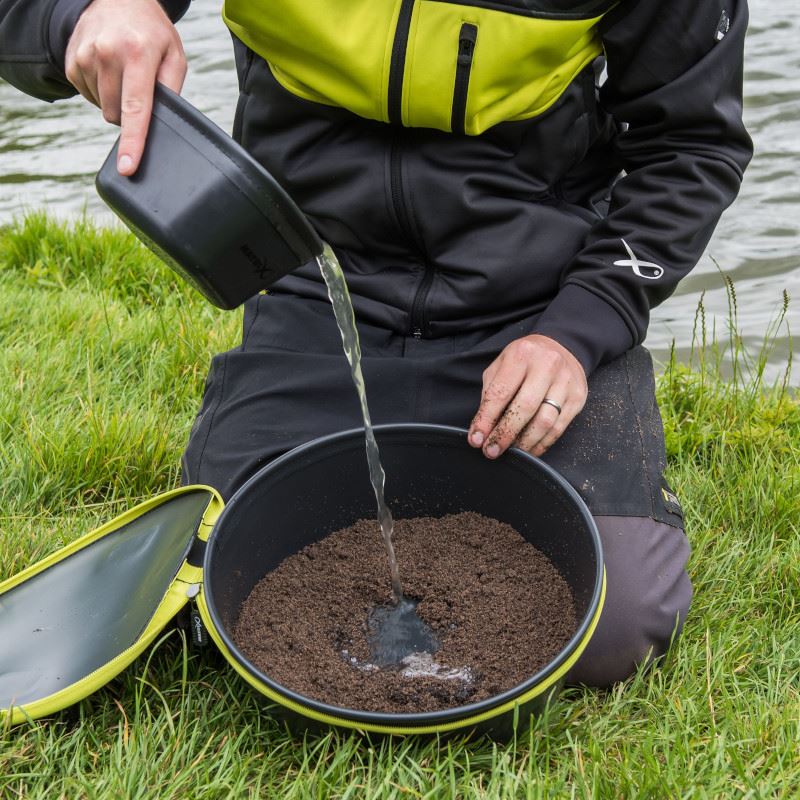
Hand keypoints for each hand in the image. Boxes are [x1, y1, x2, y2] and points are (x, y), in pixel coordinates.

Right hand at [65, 0, 186, 175]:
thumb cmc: (152, 32)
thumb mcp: (174, 55)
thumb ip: (172, 90)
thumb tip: (161, 124)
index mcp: (138, 54)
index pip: (136, 109)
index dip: (133, 142)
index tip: (128, 167)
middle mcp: (107, 54)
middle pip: (117, 115)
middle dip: (130, 114)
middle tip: (139, 88)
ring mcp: (85, 57)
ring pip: (102, 107)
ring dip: (115, 101)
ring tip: (124, 74)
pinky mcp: (71, 61)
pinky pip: (88, 96)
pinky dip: (100, 92)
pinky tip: (109, 71)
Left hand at [468, 334, 586, 458]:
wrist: (561, 346)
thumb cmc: (525, 360)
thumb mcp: (501, 366)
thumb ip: (491, 394)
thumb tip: (482, 429)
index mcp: (522, 355)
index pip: (500, 393)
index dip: (486, 419)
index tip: (476, 439)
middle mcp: (547, 366)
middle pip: (525, 408)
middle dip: (505, 434)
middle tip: (491, 450)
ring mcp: (565, 382)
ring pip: (545, 421)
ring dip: (524, 443)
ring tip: (511, 452)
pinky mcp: (577, 397)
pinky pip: (559, 428)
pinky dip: (542, 443)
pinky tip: (530, 449)